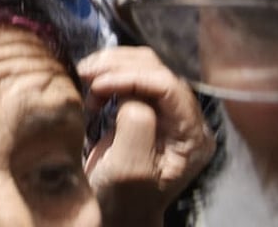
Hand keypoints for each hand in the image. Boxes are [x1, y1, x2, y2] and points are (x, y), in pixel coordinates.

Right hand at [79, 47, 214, 222]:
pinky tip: (93, 91)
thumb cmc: (122, 199)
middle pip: (157, 69)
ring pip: (143, 65)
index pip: (169, 87)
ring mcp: (167, 111)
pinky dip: (108, 74)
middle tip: (85, 76)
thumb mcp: (130, 168)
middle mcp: (186, 119)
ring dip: (110, 67)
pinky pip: (131, 74)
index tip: (98, 86)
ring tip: (86, 83)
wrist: (114, 212)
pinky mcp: (147, 106)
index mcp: (192, 137)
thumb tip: (130, 96)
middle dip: (119, 67)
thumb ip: (138, 126)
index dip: (132, 77)